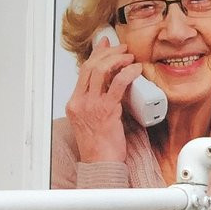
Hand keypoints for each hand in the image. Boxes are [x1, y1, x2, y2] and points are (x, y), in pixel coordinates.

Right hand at [64, 34, 145, 163]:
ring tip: (130, 57)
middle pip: (91, 66)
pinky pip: (117, 85)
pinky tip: (135, 70)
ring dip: (117, 59)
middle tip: (122, 48)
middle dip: (108, 52)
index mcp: (75, 103)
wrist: (101, 164)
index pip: (83, 71)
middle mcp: (80, 102)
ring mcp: (91, 105)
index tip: (105, 45)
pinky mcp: (107, 110)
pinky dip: (127, 73)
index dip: (96, 54)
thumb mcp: (93, 120)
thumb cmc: (101, 147)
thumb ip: (98, 103)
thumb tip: (113, 87)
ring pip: (101, 71)